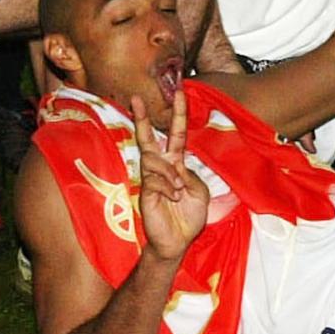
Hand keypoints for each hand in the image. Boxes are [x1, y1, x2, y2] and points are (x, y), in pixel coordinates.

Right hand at [130, 91, 206, 263]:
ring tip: (178, 190)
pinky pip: (154, 180)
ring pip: (153, 160)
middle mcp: (161, 168)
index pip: (176, 134)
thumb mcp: (199, 192)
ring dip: (170, 174)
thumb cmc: (188, 217)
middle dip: (142, 117)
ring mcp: (150, 179)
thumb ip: (190, 176)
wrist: (177, 242)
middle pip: (147, 138)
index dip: (178, 113)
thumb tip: (176, 170)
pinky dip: (167, 187)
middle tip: (135, 97)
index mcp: (176, 164)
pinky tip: (173, 198)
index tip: (179, 91)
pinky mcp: (144, 192)